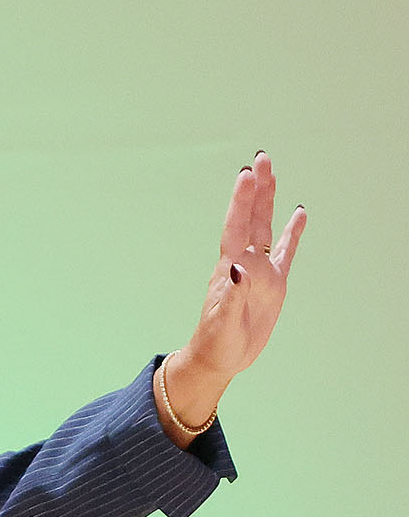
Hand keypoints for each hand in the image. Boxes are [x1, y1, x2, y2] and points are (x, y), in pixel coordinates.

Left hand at [159, 153, 303, 442]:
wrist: (219, 358)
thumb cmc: (217, 341)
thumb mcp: (225, 320)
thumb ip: (234, 294)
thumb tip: (241, 267)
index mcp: (230, 269)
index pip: (236, 228)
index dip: (241, 202)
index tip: (246, 175)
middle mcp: (244, 262)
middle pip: (250, 218)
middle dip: (255, 190)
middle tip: (260, 159)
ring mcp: (260, 270)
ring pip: (265, 227)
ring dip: (268, 201)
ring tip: (271, 174)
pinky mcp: (273, 282)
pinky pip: (285, 250)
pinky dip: (292, 231)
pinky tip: (299, 213)